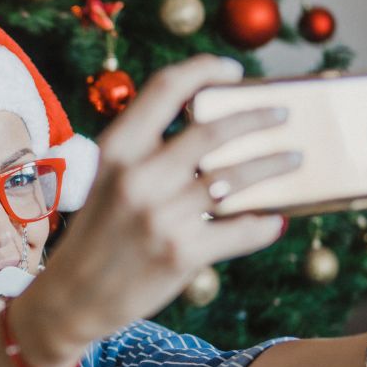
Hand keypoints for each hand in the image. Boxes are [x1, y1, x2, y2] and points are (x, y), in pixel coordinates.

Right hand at [13, 55, 299, 366]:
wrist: (72, 297)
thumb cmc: (96, 235)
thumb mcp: (107, 181)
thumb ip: (147, 154)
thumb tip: (213, 134)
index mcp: (117, 151)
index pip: (165, 88)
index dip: (204, 70)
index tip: (233, 72)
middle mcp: (138, 178)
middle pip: (212, 130)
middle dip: (257, 117)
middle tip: (282, 113)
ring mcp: (161, 217)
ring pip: (234, 179)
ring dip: (273, 166)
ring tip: (294, 159)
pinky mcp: (181, 254)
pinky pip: (239, 231)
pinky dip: (262, 224)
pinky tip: (274, 219)